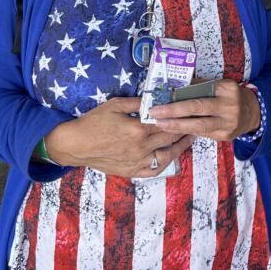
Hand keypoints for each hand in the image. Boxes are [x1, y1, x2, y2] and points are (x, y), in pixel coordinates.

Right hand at [44, 96, 191, 177]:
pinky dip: (165, 164)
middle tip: (195, 121)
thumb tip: (156, 98)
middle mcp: (141, 147)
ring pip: (167, 155)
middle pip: (170, 137)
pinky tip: (171, 156)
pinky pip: (154, 170)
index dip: (179, 114)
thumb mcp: (115, 105)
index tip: (189, 109)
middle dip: (184, 128)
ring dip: (180, 146)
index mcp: (138, 129)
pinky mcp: (132, 171)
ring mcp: (137, 162)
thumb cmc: (93, 122)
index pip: (166, 121)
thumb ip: (138, 102)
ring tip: (189, 138)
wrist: (76, 145)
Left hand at [150, 79, 260, 141]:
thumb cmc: (231, 96)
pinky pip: (202, 133)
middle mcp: (229, 106)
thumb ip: (200, 86)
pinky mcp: (225, 136)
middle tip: (156, 113)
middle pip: (198, 109)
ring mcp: (228, 124)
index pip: (200, 92)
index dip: (180, 97)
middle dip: (174, 112)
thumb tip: (174, 88)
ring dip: (177, 126)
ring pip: (199, 126)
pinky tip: (173, 130)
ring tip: (161, 124)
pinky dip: (186, 131)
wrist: (252, 113)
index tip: (163, 98)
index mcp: (227, 89)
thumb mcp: (220, 85)